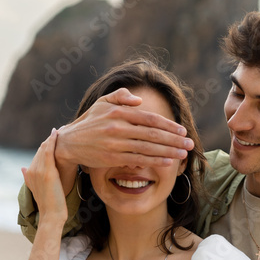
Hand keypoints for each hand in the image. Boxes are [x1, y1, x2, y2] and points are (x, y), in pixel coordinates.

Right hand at [21, 130, 67, 225]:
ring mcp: (39, 170)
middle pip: (41, 150)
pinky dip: (52, 141)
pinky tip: (57, 132)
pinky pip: (49, 151)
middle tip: (62, 130)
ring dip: (52, 138)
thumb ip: (29, 178)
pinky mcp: (47, 171)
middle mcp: (32, 170)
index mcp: (29, 174)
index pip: (37, 155)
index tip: (54, 137)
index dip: (45, 145)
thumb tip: (22, 168)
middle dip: (50, 140)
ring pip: (45, 148)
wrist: (51, 216)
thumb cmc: (49, 206)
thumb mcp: (38, 190)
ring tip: (62, 129)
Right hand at [54, 88, 193, 171]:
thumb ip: (120, 97)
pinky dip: (154, 161)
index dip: (168, 125)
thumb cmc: (90, 122)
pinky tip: (167, 162)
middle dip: (174, 140)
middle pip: (153, 134)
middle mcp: (118, 126)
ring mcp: (116, 143)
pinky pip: (138, 160)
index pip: (149, 118)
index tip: (182, 130)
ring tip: (183, 154)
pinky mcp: (113, 157)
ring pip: (148, 148)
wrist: (70, 143)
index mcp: (119, 112)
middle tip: (190, 144)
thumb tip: (139, 100)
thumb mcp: (102, 102)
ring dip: (169, 151)